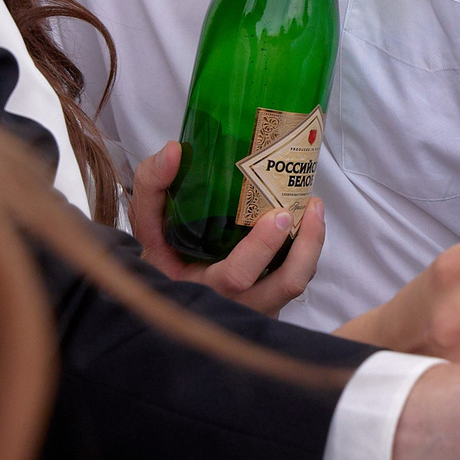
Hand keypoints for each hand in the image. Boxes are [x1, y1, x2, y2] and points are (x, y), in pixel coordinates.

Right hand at [129, 141, 322, 315]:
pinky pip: (293, 281)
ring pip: (296, 285)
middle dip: (304, 246)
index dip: (261, 248)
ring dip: (312, 246)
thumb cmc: (158, 259)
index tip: (279, 214)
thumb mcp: (146, 226)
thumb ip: (152, 188)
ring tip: (314, 207)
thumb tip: (173, 152)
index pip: (237, 277)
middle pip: (284, 285)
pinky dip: (305, 253)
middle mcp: (235, 305)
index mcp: (202, 289)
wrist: (163, 299)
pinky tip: (306, 223)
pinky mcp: (269, 303)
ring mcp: (256, 307)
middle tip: (307, 205)